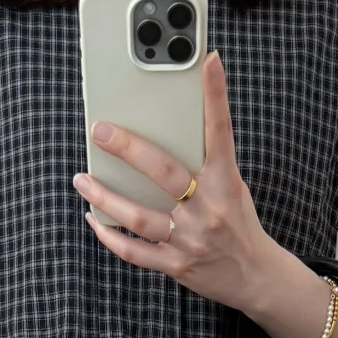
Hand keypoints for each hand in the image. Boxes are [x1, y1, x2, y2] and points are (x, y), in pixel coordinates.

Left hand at [72, 50, 274, 314]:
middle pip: (165, 174)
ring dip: (105, 198)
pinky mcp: (177, 265)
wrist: (255, 276)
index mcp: (225, 182)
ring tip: (82, 180)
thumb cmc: (237, 223)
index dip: (215, 96)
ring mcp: (190, 239)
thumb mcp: (231, 187)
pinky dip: (110, 236)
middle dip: (129, 150)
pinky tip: (94, 220)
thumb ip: (203, 163)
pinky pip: (135, 252)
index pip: (220, 132)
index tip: (209, 61)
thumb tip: (164, 131)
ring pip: (139, 217)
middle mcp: (207, 209)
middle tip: (100, 131)